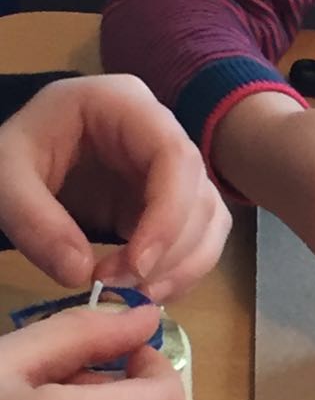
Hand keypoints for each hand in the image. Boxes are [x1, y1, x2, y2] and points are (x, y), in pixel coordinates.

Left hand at [0, 74, 231, 299]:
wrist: (22, 158)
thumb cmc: (18, 152)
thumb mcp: (4, 177)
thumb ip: (34, 221)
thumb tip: (81, 273)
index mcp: (124, 104)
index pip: (174, 155)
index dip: (168, 213)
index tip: (137, 266)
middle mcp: (162, 131)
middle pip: (198, 191)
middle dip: (170, 250)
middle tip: (121, 287)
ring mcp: (171, 167)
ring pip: (209, 217)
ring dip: (184, 264)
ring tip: (136, 295)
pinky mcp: (170, 199)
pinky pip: (197, 235)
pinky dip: (182, 269)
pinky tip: (148, 289)